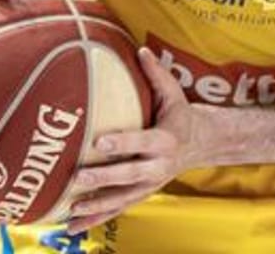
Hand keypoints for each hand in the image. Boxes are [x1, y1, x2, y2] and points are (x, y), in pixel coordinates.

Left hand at [65, 48, 203, 232]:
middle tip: (78, 178)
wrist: (202, 144)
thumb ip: (156, 74)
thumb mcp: (173, 93)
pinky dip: (95, 219)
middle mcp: (159, 166)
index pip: (143, 141)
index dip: (124, 142)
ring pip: (122, 198)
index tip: (101, 142)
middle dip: (104, 178)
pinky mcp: (142, 194)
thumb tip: (140, 49)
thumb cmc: (180, 114)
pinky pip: (118, 209)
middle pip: (130, 175)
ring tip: (72, 209)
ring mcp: (150, 184)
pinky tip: (72, 226)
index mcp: (166, 139)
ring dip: (97, 205)